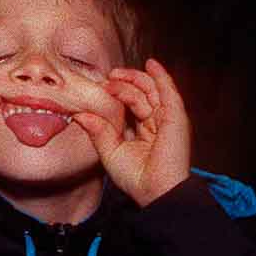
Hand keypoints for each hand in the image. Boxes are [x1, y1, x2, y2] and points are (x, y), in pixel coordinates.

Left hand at [70, 58, 191, 206]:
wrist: (155, 191)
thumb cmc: (136, 178)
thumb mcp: (110, 151)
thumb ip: (98, 131)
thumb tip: (79, 115)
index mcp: (143, 132)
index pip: (130, 105)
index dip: (116, 94)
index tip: (99, 88)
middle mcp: (156, 123)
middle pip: (140, 94)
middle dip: (123, 83)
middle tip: (107, 79)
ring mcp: (167, 119)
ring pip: (151, 90)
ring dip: (135, 78)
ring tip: (117, 73)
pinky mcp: (176, 118)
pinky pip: (169, 92)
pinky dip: (161, 76)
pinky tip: (152, 64)